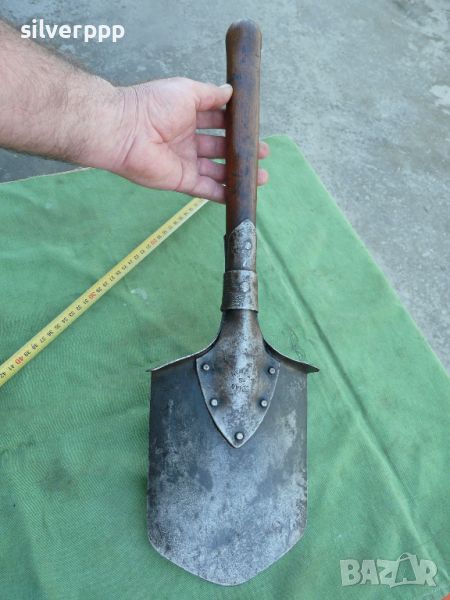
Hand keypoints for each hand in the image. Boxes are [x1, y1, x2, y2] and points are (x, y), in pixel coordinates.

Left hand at [109, 78, 268, 202]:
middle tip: (262, 156)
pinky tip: (240, 194)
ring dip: (237, 174)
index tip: (254, 130)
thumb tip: (230, 91)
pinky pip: (205, 189)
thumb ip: (210, 94)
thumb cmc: (153, 106)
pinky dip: (222, 193)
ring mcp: (185, 162)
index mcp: (187, 117)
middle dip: (241, 152)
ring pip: (217, 171)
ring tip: (261, 178)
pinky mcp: (181, 181)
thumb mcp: (186, 91)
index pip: (217, 123)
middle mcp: (187, 140)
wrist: (126, 131)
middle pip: (220, 149)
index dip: (235, 127)